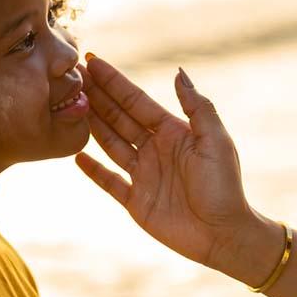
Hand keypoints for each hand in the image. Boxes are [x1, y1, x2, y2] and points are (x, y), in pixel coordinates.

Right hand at [75, 56, 270, 276]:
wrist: (223, 234)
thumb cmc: (224, 186)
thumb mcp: (215, 141)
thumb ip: (197, 107)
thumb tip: (178, 72)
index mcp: (174, 132)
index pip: (136, 101)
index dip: (115, 82)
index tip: (93, 61)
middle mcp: (155, 149)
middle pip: (119, 117)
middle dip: (97, 96)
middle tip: (73, 76)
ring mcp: (143, 174)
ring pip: (110, 143)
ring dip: (92, 124)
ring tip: (71, 105)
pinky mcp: (135, 201)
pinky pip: (109, 181)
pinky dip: (93, 168)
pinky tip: (76, 154)